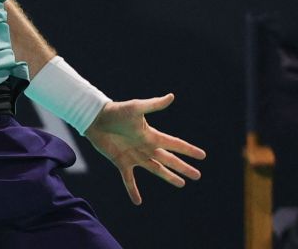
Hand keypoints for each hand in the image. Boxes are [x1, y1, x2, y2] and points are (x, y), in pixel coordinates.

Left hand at [84, 93, 206, 205]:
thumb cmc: (116, 111)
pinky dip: (133, 190)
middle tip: (197, 176)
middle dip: (183, 167)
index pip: (175, 144)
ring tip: (181, 184)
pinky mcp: (121, 162)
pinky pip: (129, 180)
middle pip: (169, 160)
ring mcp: (134, 156)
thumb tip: (171, 96)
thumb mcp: (136, 108)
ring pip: (156, 169)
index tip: (202, 156)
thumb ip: (154, 105)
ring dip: (168, 177)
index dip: (188, 150)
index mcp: (151, 136)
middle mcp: (145, 147)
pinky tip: (138, 202)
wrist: (95, 118)